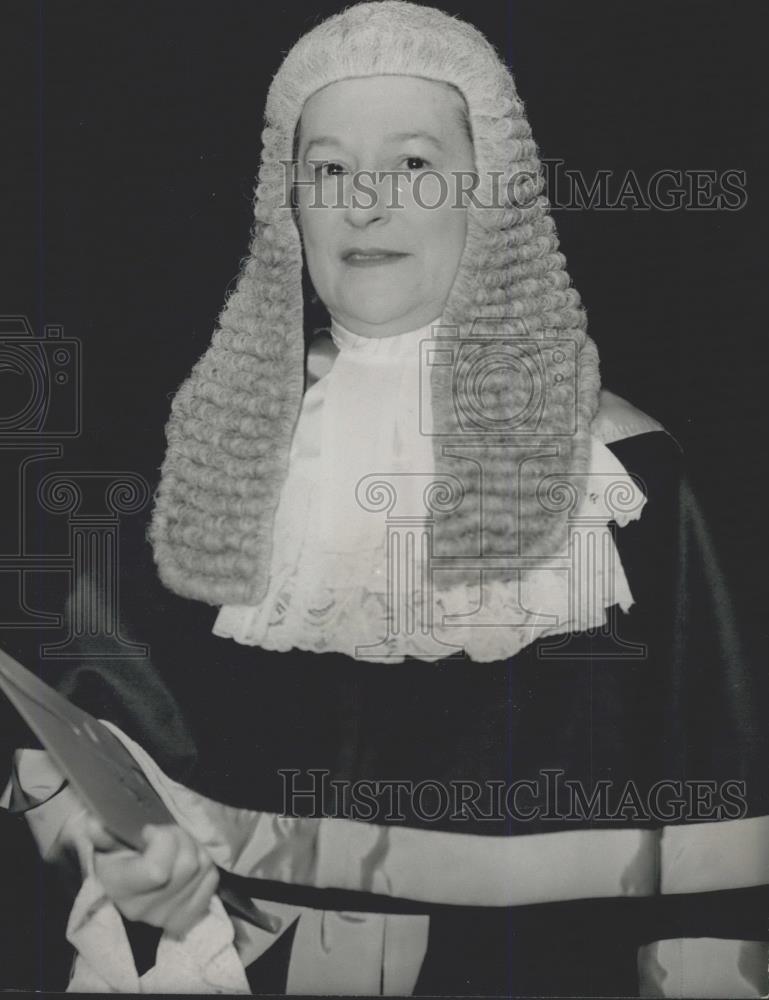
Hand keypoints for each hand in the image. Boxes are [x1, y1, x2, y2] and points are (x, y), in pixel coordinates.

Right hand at [84, 817, 219, 939]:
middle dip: (181, 837)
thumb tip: (94, 825)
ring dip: (195, 847)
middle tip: (166, 833)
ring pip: (202, 868)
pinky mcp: (186, 918)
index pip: (158, 870)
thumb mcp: (104, 843)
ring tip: (176, 846)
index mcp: (119, 889)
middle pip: (187, 864)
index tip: (149, 832)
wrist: (120, 888)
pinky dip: (205, 864)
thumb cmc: (113, 858)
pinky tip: (187, 862)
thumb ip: (103, 833)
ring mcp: (166, 918)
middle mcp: (142, 910)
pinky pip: (211, 880)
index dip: (162, 841)